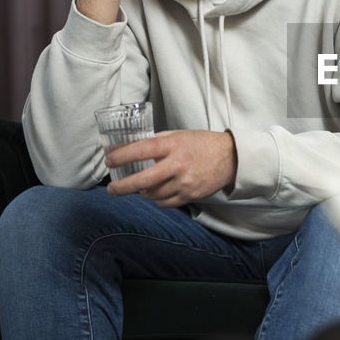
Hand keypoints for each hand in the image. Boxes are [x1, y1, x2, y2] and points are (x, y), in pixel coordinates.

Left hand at [105, 129, 237, 206]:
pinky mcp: (191, 195)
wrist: (230, 158)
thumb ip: (154, 142)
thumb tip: (124, 148)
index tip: (110, 160)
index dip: (121, 156)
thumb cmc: (201, 144)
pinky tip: (156, 192)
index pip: (141, 150)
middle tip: (112, 189)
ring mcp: (185, 182)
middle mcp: (178, 164)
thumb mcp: (178, 136)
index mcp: (174, 145)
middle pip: (144, 180)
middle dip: (123, 187)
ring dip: (142, 192)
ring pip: (153, 194)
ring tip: (140, 186)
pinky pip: (165, 203)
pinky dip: (157, 199)